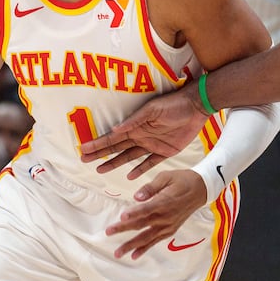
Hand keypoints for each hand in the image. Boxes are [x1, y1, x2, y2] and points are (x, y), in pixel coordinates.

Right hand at [81, 90, 205, 177]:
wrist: (196, 107)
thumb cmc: (173, 104)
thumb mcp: (153, 110)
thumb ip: (134, 120)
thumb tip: (115, 129)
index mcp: (135, 126)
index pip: (112, 137)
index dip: (97, 143)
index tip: (83, 148)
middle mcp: (140, 136)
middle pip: (116, 148)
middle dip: (100, 154)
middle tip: (84, 160)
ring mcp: (151, 145)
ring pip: (128, 157)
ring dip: (114, 163)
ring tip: (100, 169)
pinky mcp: (165, 152)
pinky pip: (149, 163)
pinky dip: (139, 169)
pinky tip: (129, 176)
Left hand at [104, 170, 208, 259]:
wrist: (201, 190)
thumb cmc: (182, 180)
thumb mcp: (166, 176)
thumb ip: (150, 187)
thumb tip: (136, 196)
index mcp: (165, 201)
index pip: (147, 208)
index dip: (134, 212)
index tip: (121, 216)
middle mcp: (166, 216)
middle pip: (142, 224)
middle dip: (123, 228)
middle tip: (108, 231)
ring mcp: (168, 225)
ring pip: (147, 237)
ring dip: (131, 245)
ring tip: (118, 252)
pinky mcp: (170, 230)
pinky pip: (155, 241)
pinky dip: (145, 249)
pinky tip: (134, 255)